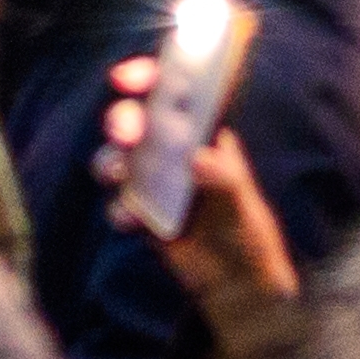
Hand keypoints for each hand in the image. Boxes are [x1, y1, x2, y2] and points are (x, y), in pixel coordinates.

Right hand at [94, 59, 300, 337]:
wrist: (237, 282)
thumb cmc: (248, 230)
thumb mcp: (243, 201)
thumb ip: (222, 178)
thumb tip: (196, 159)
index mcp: (200, 130)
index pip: (171, 91)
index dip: (146, 76)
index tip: (128, 78)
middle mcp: (171, 148)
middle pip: (136, 119)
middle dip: (124, 119)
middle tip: (127, 135)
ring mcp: (152, 179)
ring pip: (117, 156)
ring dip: (111, 160)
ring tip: (120, 173)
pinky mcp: (140, 212)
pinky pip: (118, 202)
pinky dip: (119, 208)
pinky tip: (133, 220)